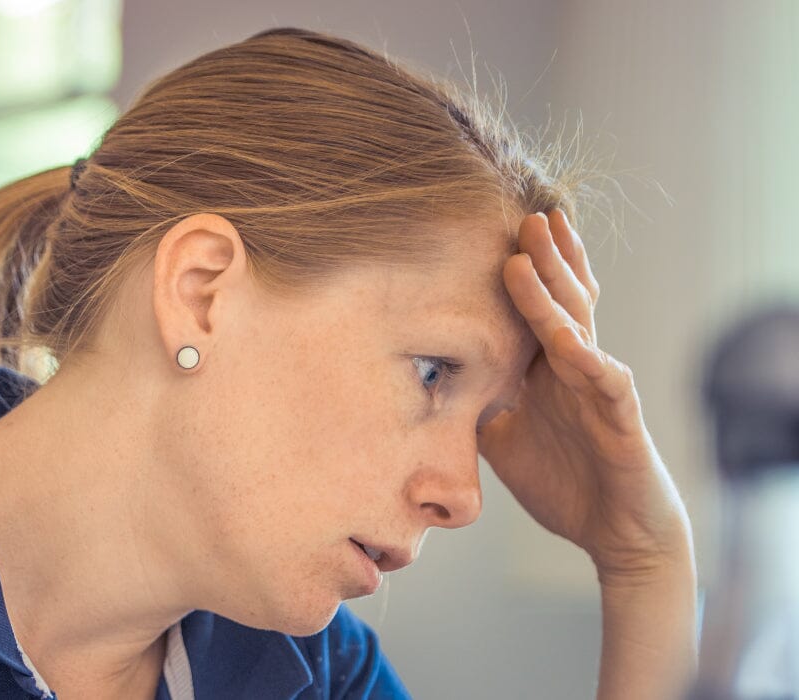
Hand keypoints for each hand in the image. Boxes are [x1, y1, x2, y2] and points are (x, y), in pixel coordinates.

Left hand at [477, 210, 690, 578]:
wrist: (615, 532)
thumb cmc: (563, 480)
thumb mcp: (502, 439)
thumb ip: (475, 405)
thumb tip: (425, 385)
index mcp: (549, 369)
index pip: (537, 307)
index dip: (525, 270)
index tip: (498, 229)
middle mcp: (576, 369)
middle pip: (560, 301)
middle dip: (542, 257)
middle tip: (523, 214)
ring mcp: (600, 390)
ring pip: (578, 328)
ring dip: (554, 291)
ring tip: (531, 252)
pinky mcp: (622, 421)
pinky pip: (606, 384)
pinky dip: (588, 360)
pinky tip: (567, 339)